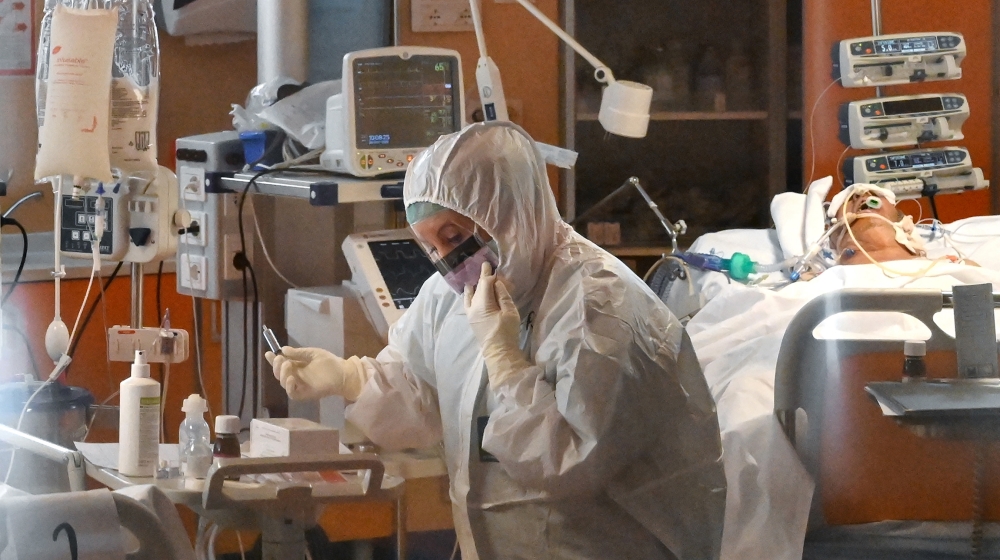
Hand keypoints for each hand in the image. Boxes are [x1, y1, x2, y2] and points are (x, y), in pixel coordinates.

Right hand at [265, 347, 368, 400]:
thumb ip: (299, 353)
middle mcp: (295, 376)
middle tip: (280, 358)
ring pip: (282, 383)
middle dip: (276, 366)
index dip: (273, 360)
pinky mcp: (305, 394)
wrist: (343, 372)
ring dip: (281, 374)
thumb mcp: (312, 354)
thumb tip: (283, 349)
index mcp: (296, 366)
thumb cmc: (329, 362)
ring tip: (287, 365)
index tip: (269, 353)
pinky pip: (292, 393)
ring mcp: (299, 386)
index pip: (281, 364)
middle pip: (278, 374)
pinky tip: (291, 378)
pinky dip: (289, 387)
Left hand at [464, 262, 528, 387]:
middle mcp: (473, 307)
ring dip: (476, 286)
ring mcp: (470, 314)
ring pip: (472, 295)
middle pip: (478, 288)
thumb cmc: (507, 332)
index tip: (490, 264)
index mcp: (483, 304)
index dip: (489, 274)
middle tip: (486, 265)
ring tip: (479, 278)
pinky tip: (470, 290)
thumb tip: (497, 283)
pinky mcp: (472, 320)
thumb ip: (503, 296)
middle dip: (483, 278)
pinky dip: (470, 295)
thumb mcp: (510, 312)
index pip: (485, 284)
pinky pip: (468, 303)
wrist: (499, 353)